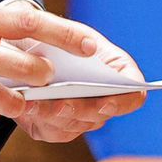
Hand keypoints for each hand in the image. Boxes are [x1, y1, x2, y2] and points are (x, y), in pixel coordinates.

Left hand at [14, 19, 146, 144]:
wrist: (27, 47)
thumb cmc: (55, 37)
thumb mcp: (70, 30)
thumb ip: (79, 39)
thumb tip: (89, 49)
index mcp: (117, 74)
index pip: (133, 95)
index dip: (122, 101)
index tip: (105, 100)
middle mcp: (102, 101)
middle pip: (99, 115)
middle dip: (79, 109)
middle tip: (62, 103)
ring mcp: (80, 118)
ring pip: (73, 126)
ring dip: (53, 115)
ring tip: (36, 103)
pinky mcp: (55, 128)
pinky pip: (51, 130)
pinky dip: (38, 118)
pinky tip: (27, 105)